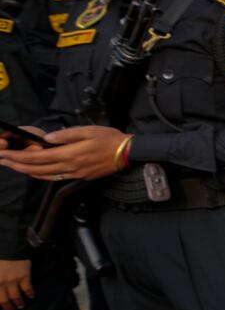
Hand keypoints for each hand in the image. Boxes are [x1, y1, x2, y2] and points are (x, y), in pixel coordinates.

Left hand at [0, 126, 128, 180]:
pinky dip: (41, 176)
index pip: (37, 157)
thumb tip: (47, 139)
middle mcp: (69, 166)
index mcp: (70, 154)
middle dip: (17, 165)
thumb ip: (66, 135)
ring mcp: (74, 173)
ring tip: (13, 167)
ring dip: (26, 172)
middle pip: (37, 169)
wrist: (128, 153)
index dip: (19, 157)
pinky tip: (34, 172)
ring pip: (44, 176)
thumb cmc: (110, 139)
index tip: (6, 154)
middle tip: (2, 161)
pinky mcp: (79, 176)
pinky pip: (55, 178)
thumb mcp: (89, 130)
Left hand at [0, 259, 32, 309]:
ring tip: (21, 306)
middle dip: (8, 307)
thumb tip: (0, 288)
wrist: (9, 247)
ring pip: (16, 296)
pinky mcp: (24, 276)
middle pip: (5, 300)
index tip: (2, 307)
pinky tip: (31, 296)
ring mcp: (13, 280)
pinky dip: (30, 294)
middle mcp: (2, 283)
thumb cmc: (0, 259)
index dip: (0, 304)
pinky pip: (27, 288)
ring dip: (19, 303)